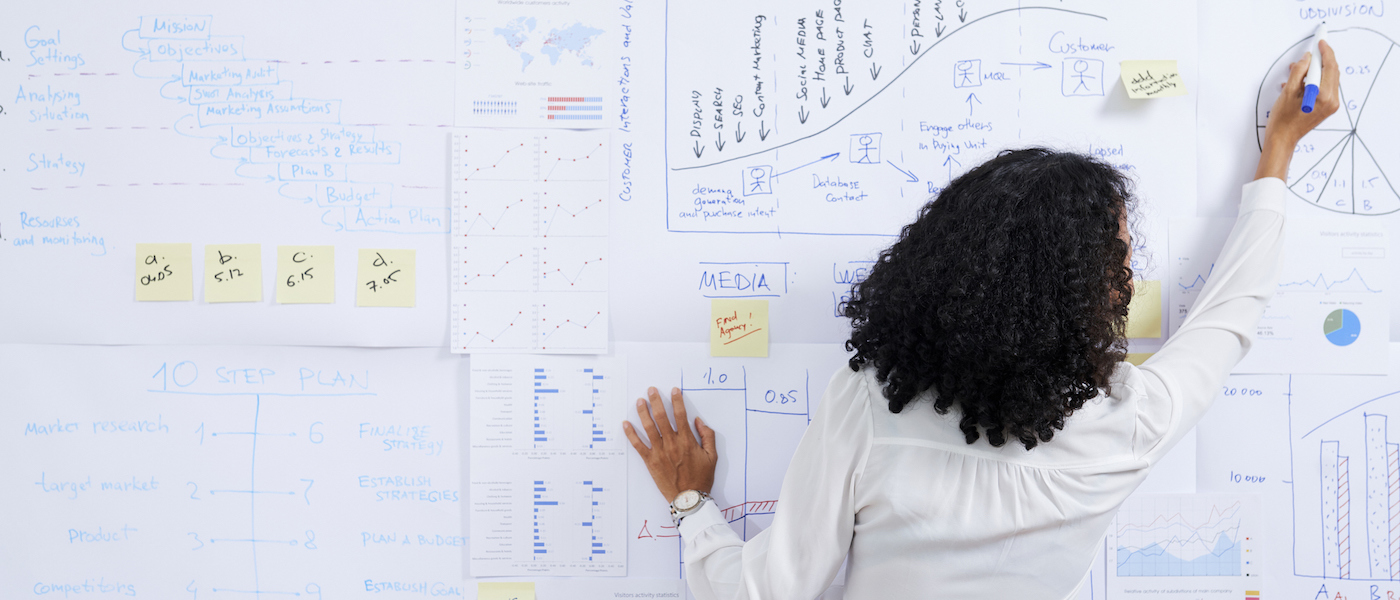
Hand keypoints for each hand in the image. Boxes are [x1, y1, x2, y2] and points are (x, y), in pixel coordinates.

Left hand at [623, 386, 716, 502]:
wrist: (689, 498)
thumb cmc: (701, 478)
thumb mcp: (712, 456)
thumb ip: (707, 436)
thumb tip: (698, 421)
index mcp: (687, 441)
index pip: (680, 415)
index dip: (677, 400)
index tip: (674, 390)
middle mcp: (672, 444)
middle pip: (662, 417)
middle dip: (656, 401)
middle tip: (651, 390)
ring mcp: (659, 452)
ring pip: (649, 428)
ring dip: (643, 412)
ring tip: (640, 401)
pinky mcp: (650, 461)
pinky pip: (638, 445)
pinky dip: (631, 434)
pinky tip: (626, 424)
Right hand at [1256, 39, 1339, 179]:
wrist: (1283, 139)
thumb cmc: (1283, 120)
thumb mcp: (1287, 92)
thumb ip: (1299, 72)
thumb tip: (1307, 58)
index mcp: (1323, 96)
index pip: (1329, 67)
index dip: (1325, 52)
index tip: (1321, 41)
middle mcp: (1332, 100)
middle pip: (1332, 72)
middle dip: (1320, 60)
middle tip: (1311, 51)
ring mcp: (1331, 105)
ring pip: (1328, 79)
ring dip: (1315, 71)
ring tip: (1297, 70)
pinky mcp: (1328, 108)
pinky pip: (1325, 88)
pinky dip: (1315, 81)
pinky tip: (1300, 81)